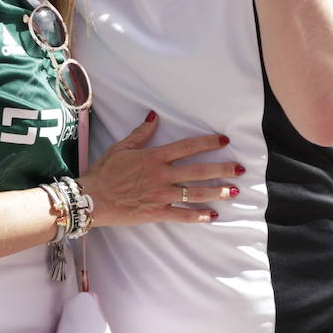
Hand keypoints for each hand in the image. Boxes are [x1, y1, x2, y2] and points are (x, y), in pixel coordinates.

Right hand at [81, 112, 241, 225]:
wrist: (92, 198)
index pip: (187, 147)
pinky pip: (182, 214)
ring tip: (234, 190)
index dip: (207, 143)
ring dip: (217, 191)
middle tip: (241, 168)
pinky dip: (198, 215)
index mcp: (154, 157)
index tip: (224, 140)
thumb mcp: (121, 148)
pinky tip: (212, 215)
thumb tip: (154, 117)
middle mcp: (161, 175)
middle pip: (198, 171)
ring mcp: (161, 195)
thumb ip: (140, 134)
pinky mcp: (157, 212)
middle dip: (222, 169)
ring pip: (195, 193)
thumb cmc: (104, 172)